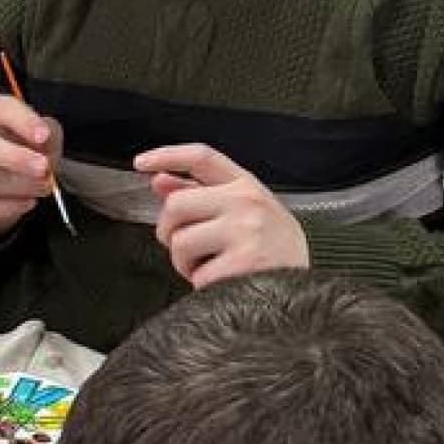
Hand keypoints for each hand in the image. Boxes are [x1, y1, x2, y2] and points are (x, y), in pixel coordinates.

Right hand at [0, 95, 64, 236]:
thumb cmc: (19, 150)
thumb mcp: (41, 135)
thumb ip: (47, 138)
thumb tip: (45, 150)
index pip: (0, 110)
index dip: (23, 122)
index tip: (44, 136)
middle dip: (16, 159)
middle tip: (43, 170)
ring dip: (19, 187)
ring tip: (42, 188)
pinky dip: (7, 207)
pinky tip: (25, 203)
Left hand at [136, 144, 309, 287]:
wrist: (301, 288)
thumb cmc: (270, 251)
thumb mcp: (243, 213)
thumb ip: (200, 195)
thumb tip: (160, 181)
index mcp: (246, 186)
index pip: (202, 158)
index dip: (167, 156)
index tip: (142, 162)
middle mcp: (247, 202)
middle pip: (175, 205)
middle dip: (170, 231)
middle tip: (191, 248)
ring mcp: (245, 231)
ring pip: (180, 242)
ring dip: (185, 262)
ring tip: (213, 265)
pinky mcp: (242, 262)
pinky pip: (195, 274)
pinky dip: (201, 285)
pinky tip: (224, 282)